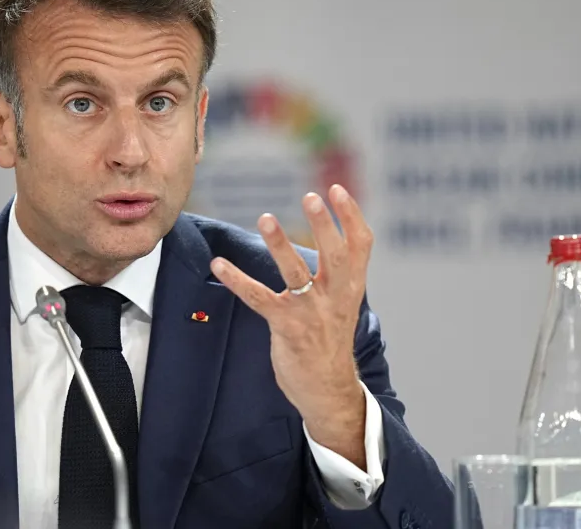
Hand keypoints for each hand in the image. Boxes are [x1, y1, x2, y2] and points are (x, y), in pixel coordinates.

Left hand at [209, 184, 373, 467]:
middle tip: (311, 197)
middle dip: (324, 225)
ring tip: (265, 218)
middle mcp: (335, 298)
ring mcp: (310, 313)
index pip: (360, 246)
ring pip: (296, 274)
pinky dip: (237, 280)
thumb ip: (338, 274)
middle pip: (334, 255)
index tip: (336, 190)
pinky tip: (219, 264)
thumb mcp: (344, 304)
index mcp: (352, 289)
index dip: (350, 216)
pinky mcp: (286, 327)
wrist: (328, 390)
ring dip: (279, 245)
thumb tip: (329, 236)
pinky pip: (259, 298)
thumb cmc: (330, 340)